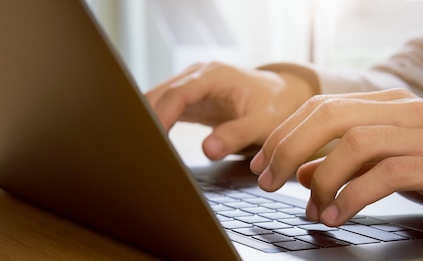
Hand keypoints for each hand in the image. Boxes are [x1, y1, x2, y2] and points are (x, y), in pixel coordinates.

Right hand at [145, 62, 315, 159]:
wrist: (282, 95)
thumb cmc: (276, 106)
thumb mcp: (264, 123)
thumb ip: (237, 135)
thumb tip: (208, 150)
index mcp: (215, 75)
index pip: (178, 94)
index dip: (161, 116)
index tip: (153, 141)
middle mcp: (197, 75)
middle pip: (160, 95)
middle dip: (146, 121)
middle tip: (140, 152)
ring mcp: (190, 85)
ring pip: (156, 101)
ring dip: (147, 123)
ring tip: (142, 151)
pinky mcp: (188, 99)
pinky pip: (163, 109)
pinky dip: (155, 125)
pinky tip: (151, 145)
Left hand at [250, 88, 422, 228]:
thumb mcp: (392, 161)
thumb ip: (347, 163)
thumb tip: (301, 173)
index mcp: (387, 105)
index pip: (321, 107)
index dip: (284, 135)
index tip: (262, 164)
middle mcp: (403, 111)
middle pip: (329, 116)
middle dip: (289, 149)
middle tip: (269, 182)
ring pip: (355, 142)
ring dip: (321, 178)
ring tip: (309, 209)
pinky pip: (387, 173)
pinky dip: (354, 195)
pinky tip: (338, 214)